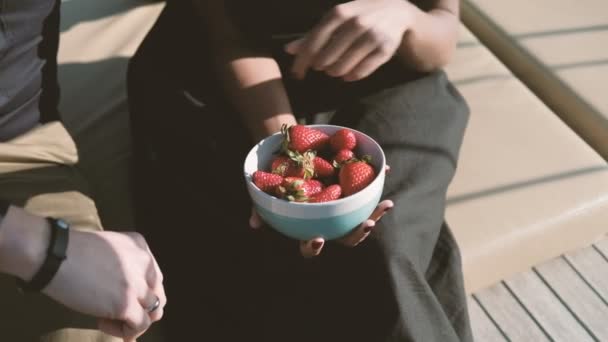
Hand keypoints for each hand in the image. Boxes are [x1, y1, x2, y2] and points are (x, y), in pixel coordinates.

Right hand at [0, 207, 165, 341]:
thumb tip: (123, 295)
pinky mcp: (126, 302)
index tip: (120, 302)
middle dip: (141, 309)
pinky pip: (140, 325)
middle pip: (158, 295)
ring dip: (133, 321)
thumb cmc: (68, 252)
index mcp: (140, 247)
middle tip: (118, 316)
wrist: (53, 255)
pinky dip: (126, 331)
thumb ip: (122, 266)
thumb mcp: (107, 249)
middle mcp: (145, 263)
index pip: (154, 278)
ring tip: (107, 319)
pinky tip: (102, 323)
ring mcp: (137, 283)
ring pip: (154, 312)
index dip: (141, 294)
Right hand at [249, 166, 392, 256]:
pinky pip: (366, 192)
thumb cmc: (277, 181)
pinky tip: (384, 170)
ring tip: (386, 204)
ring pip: (361, 218)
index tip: (318, 238)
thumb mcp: (266, 194)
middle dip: (358, 234)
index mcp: (308, 228)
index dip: (313, 246)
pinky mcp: (351, 193)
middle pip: (346, 237)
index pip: (309, 246)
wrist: (290, 154)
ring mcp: (342, 210)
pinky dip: (375, 181)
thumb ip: (261, 208)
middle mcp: (329, 224)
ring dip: (375, 214)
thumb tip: (253, 224)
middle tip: (367, 224)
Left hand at [284, 0, 415, 80]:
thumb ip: (313, 34)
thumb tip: (289, 50)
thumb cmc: (361, 15)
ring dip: (335, 72)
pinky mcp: (385, 49)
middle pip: (326, 58)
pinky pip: (361, 72)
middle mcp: (356, 22)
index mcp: (340, 12)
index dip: (302, 60)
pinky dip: (352, 76)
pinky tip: (349, 75)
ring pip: (342, 67)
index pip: (314, 41)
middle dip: (321, 66)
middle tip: (323, 66)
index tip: (297, 74)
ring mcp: (372, 35)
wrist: (399, 12)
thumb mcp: (337, 18)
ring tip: (335, 70)